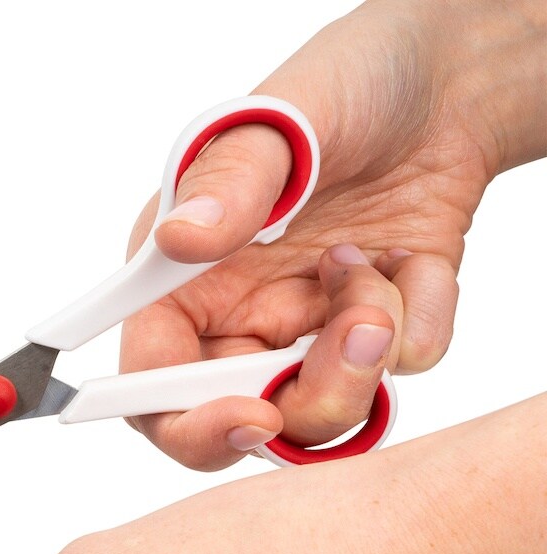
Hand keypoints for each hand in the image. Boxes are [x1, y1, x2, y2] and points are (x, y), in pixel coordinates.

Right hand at [124, 0, 546, 468]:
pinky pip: (398, 372)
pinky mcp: (369, 341)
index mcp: (179, 288)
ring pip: (322, 415)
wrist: (441, 86)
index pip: (154, 389)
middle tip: (359, 332)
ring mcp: (302, 339)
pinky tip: (412, 259)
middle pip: (244, 424)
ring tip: (379, 268)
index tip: (251, 414)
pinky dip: (420, 317)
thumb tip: (179, 239)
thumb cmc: (338, 90)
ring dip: (366, 354)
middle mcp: (233, 325)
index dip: (190, 423)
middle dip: (308, 395)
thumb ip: (226, 185)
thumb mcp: (275, 123)